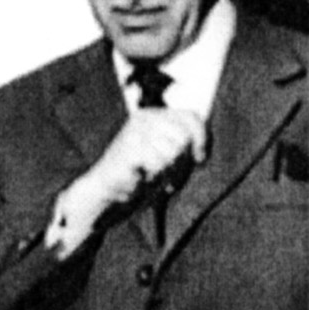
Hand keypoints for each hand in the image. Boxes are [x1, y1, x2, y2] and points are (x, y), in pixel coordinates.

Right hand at [47, 106, 207, 254]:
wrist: (105, 194)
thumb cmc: (139, 176)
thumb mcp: (166, 155)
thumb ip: (184, 145)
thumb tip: (204, 145)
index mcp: (154, 115)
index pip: (191, 117)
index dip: (202, 139)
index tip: (200, 158)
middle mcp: (145, 118)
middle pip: (185, 138)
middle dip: (183, 161)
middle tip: (169, 174)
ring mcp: (135, 132)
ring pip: (174, 152)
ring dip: (169, 171)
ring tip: (154, 178)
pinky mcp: (129, 149)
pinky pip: (159, 164)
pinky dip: (156, 178)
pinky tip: (144, 180)